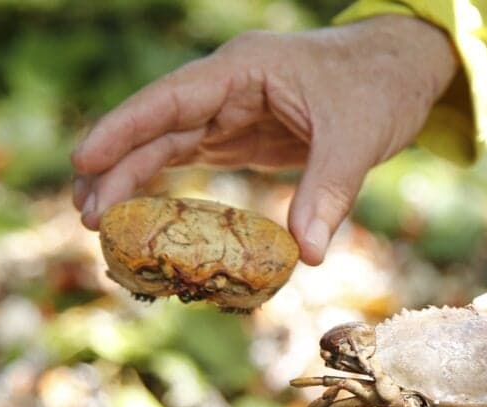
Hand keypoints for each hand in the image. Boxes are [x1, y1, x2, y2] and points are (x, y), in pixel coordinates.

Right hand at [70, 16, 457, 264]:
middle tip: (87, 218)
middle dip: (118, 168)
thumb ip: (328, 193)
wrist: (401, 71)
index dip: (124, 128)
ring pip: (167, 145)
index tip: (84, 161)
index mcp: (244, 70)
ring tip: (97, 223)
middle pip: (157, 126)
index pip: (171, 99)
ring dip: (132, 181)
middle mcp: (227, 88)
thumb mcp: (357, 138)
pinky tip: (141, 216)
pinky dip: (166, 188)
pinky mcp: (242, 136)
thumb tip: (307, 255)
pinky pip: (193, 160)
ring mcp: (231, 112)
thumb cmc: (378, 87)